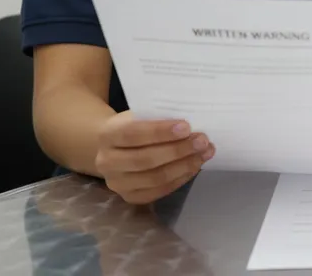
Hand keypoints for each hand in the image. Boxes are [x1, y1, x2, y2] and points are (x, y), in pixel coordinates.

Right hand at [93, 111, 214, 204]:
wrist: (116, 146)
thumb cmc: (135, 125)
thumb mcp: (140, 114)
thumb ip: (158, 117)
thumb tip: (194, 120)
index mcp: (107, 135)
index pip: (133, 134)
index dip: (160, 132)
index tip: (186, 127)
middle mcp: (106, 162)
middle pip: (145, 159)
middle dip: (178, 150)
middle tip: (202, 141)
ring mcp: (117, 183)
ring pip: (154, 178)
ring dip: (184, 166)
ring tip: (205, 153)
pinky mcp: (129, 197)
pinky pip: (159, 191)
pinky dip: (180, 179)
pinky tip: (195, 166)